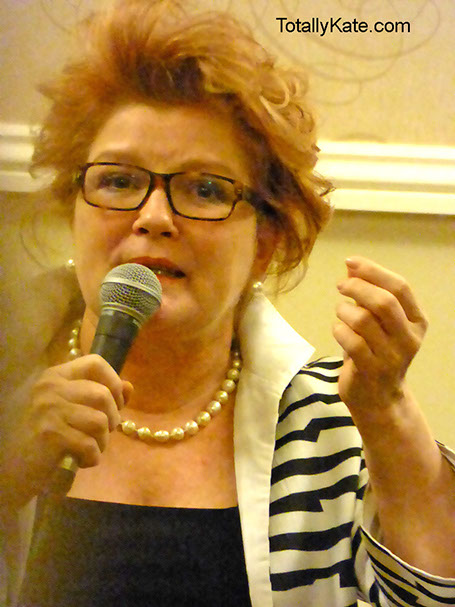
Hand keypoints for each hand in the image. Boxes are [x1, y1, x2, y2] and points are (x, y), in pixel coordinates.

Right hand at [0, 355, 131, 511]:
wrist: (15, 468)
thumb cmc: (49, 437)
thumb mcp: (75, 411)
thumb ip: (103, 396)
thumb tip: (130, 387)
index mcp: (56, 376)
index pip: (95, 362)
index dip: (114, 382)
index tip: (116, 403)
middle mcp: (50, 387)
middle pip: (103, 394)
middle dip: (112, 419)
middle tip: (101, 434)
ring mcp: (48, 409)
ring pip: (101, 421)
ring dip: (102, 442)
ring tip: (89, 449)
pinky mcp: (50, 434)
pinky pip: (90, 444)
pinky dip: (92, 457)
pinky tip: (80, 461)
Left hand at [333, 256, 427, 416]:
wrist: (378, 398)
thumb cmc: (376, 352)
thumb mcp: (380, 323)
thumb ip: (369, 295)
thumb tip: (351, 266)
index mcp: (416, 321)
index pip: (400, 287)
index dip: (373, 271)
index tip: (351, 262)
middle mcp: (409, 339)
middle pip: (384, 302)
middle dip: (357, 287)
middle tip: (341, 285)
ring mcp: (391, 356)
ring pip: (363, 320)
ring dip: (344, 310)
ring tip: (341, 312)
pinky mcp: (371, 370)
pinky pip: (350, 341)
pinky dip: (338, 330)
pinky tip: (338, 331)